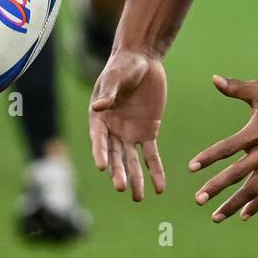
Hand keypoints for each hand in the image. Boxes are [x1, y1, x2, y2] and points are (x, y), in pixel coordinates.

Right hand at [89, 49, 167, 200]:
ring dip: (135, 178)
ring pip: (132, 160)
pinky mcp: (148, 132)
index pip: (98, 139)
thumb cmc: (124, 66)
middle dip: (118, 171)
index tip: (102, 167)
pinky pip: (151, 155)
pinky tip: (160, 187)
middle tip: (122, 187)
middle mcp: (112, 131)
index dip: (100, 152)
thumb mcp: (116, 77)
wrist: (143, 60)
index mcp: (99, 118)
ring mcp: (130, 134)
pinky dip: (155, 170)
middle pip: (114, 155)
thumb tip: (97, 107)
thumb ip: (109, 92)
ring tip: (138, 197)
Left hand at [189, 74, 257, 221]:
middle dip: (217, 188)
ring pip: (255, 188)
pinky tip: (244, 214)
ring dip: (235, 204)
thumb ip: (235, 88)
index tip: (191, 168)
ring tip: (217, 217)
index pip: (228, 148)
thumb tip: (214, 79)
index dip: (209, 157)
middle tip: (198, 200)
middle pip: (238, 174)